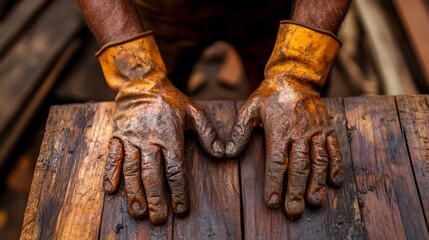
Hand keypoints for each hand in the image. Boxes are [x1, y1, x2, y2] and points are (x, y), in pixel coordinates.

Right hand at [97, 32, 223, 223]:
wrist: (142, 83)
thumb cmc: (171, 100)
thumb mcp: (194, 112)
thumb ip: (208, 134)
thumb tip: (222, 154)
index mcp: (170, 136)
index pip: (176, 170)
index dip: (179, 191)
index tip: (181, 209)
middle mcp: (150, 140)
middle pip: (153, 175)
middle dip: (156, 199)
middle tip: (158, 219)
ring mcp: (131, 139)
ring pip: (132, 170)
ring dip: (134, 193)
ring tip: (137, 212)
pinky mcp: (117, 136)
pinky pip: (112, 157)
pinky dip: (110, 174)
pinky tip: (110, 191)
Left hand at [225, 22, 343, 217]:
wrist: (294, 78)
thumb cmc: (268, 96)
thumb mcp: (248, 109)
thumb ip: (239, 132)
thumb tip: (226, 153)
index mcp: (278, 130)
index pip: (276, 162)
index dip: (274, 183)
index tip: (272, 202)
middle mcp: (299, 132)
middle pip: (298, 166)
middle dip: (296, 191)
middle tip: (294, 211)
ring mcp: (316, 131)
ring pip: (318, 161)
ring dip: (317, 183)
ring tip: (314, 202)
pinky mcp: (327, 128)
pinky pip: (334, 149)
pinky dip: (336, 166)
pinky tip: (335, 182)